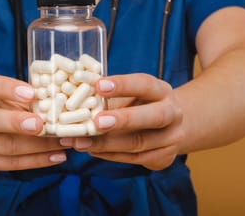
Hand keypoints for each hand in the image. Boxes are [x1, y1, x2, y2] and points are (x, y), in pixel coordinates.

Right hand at [0, 73, 65, 172]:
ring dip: (38, 145)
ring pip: (6, 146)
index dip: (6, 88)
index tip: (31, 92)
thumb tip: (59, 100)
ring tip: (62, 141)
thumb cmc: (1, 106)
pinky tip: (57, 155)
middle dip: (16, 122)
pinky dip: (38, 160)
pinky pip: (13, 164)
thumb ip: (28, 96)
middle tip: (40, 124)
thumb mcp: (9, 95)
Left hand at [62, 73, 184, 170]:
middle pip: (153, 117)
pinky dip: (109, 155)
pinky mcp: (163, 158)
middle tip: (97, 122)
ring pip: (139, 144)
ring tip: (79, 142)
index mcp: (162, 91)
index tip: (98, 85)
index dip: (122, 85)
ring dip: (106, 144)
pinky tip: (91, 150)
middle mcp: (172, 114)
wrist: (170, 126)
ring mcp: (170, 139)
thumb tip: (73, 92)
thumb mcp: (131, 93)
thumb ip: (108, 93)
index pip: (144, 85)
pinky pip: (133, 158)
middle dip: (124, 120)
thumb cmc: (140, 103)